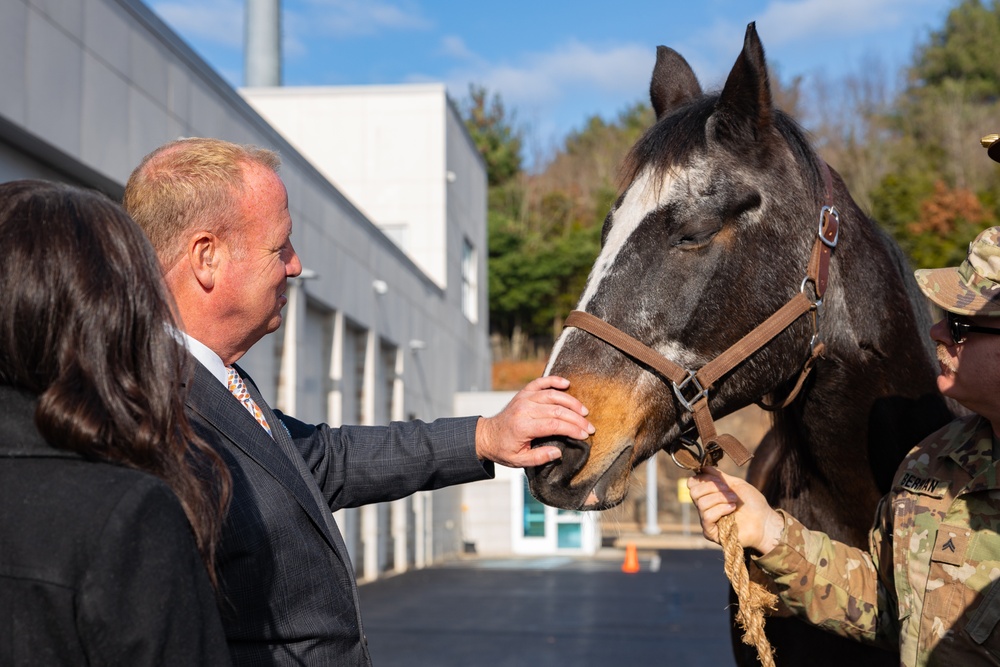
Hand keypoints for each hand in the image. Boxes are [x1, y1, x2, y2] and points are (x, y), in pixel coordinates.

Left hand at [475, 376, 593, 467]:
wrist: (486, 436)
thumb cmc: (503, 449)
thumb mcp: (519, 461)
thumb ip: (539, 457)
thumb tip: (559, 452)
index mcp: (523, 426)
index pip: (554, 425)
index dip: (572, 429)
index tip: (585, 435)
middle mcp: (524, 409)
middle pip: (557, 410)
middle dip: (577, 419)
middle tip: (590, 427)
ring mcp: (524, 399)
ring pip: (552, 395)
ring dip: (571, 402)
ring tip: (584, 411)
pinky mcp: (523, 393)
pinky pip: (540, 383)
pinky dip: (554, 380)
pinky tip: (567, 383)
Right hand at [687, 466, 783, 553]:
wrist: (764, 520)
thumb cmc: (752, 503)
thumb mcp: (735, 484)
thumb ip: (719, 476)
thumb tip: (703, 467)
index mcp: (708, 495)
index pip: (692, 484)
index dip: (704, 478)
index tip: (720, 480)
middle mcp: (704, 507)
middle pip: (694, 492)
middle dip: (712, 487)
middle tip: (729, 490)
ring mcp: (706, 520)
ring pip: (701, 503)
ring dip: (720, 498)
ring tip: (734, 501)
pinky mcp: (711, 532)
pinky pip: (707, 516)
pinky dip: (721, 509)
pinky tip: (732, 509)